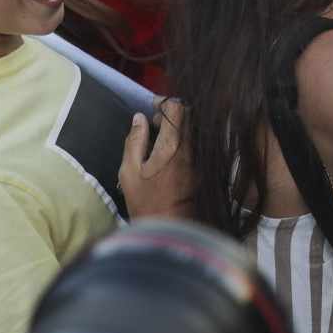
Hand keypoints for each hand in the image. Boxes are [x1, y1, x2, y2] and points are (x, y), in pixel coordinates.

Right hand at [118, 100, 193, 218]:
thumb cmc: (145, 202)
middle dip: (172, 113)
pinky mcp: (203, 169)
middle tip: (154, 124)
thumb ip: (134, 141)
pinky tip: (169, 154)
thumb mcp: (129, 171)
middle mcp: (191, 148)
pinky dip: (183, 141)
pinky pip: (196, 144)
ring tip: (159, 139)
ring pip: (194, 130)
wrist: (171, 230)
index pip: (178, 108)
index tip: (152, 108)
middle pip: (190, 116)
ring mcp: (200, 159)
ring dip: (178, 128)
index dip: (165, 102)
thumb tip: (139, 118)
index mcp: (172, 145)